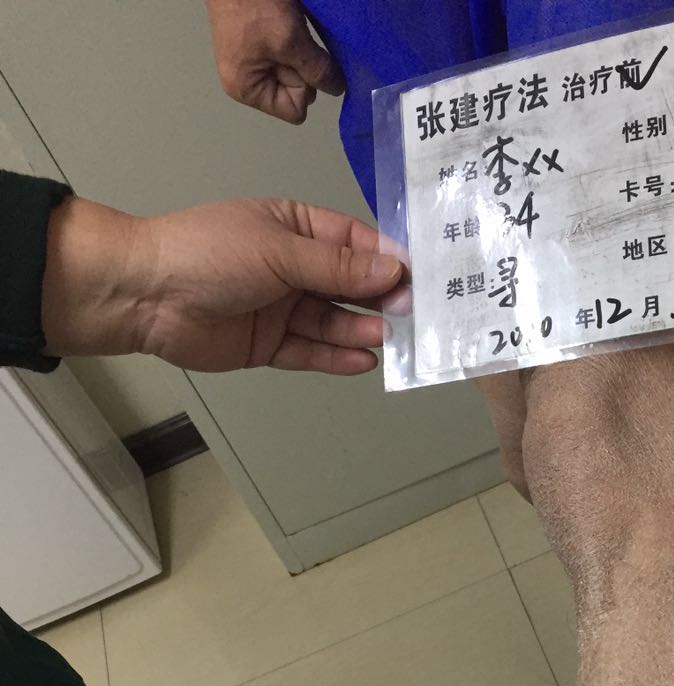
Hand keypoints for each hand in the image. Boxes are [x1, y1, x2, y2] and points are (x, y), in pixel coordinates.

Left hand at [42, 195, 403, 374]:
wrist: (146, 295)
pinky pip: (309, 351)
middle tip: (410, 312)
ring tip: (387, 337)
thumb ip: (336, 267)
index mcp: (294, 227)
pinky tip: (362, 359)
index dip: (383, 259)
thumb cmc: (208, 253)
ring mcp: (280, 307)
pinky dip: (335, 356)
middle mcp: (291, 267)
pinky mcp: (268, 344)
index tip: (415, 277)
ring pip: (331, 320)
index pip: (351, 241)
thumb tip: (392, 270)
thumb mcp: (279, 250)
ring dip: (359, 329)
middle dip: (377, 297)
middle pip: (346, 284)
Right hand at [206, 0, 343, 123]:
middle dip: (300, 68)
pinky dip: (294, 42)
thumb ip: (317, 70)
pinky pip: (288, 55)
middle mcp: (247, 82)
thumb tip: (337, 89)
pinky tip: (285, 24)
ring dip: (299, 52)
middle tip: (287, 37)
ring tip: (283, 27)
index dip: (304, 87)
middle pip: (295, 93)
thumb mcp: (291, 41)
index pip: (295, 111)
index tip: (295, 58)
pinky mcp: (258, 44)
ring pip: (295, 72)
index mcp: (246, 90)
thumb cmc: (255, 5)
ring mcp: (252, 62)